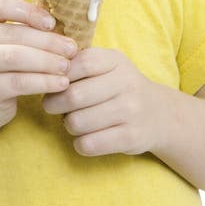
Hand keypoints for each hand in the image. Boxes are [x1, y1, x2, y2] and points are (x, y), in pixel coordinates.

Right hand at [0, 0, 77, 128]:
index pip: (0, 5)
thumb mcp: (3, 42)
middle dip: (46, 41)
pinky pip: (16, 82)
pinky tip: (60, 84)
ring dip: (46, 61)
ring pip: (14, 57)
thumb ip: (23, 29)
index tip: (52, 23)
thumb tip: (63, 23)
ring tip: (67, 66)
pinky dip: (42, 82)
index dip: (29, 11)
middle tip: (71, 49)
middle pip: (11, 34)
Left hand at [42, 47, 167, 155]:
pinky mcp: (130, 137)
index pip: (80, 63)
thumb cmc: (120, 87)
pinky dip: (80, 143)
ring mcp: (130, 111)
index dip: (59, 75)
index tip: (52, 83)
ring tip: (73, 120)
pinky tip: (86, 137)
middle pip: (74, 96)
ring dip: (67, 125)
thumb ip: (79, 62)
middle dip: (54, 104)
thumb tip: (44, 68)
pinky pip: (89, 144)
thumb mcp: (107, 65)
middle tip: (52, 106)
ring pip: (77, 122)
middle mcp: (126, 83)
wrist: (160, 114)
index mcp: (116, 61)